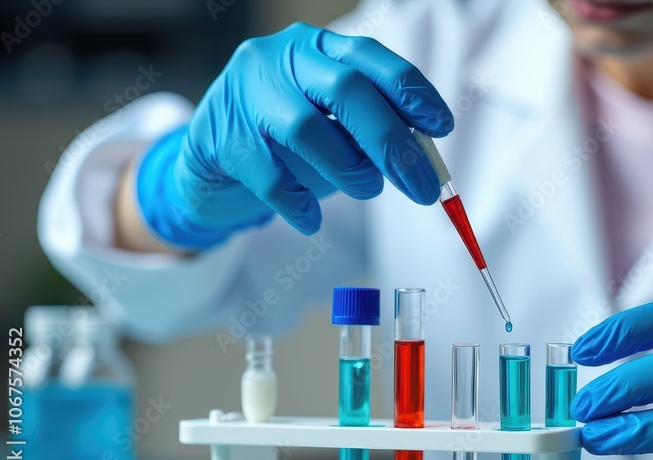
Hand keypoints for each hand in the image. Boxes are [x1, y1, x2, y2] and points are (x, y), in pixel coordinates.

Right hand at [137, 23, 452, 247]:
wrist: (210, 160)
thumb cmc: (288, 141)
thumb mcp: (334, 123)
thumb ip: (371, 129)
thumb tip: (423, 158)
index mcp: (318, 48)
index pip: (371, 59)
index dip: (411, 92)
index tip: (441, 126)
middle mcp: (280, 59)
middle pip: (346, 91)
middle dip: (391, 141)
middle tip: (422, 186)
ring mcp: (246, 94)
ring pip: (307, 130)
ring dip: (349, 169)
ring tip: (366, 189)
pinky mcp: (221, 138)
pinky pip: (271, 178)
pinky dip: (300, 203)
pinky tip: (311, 218)